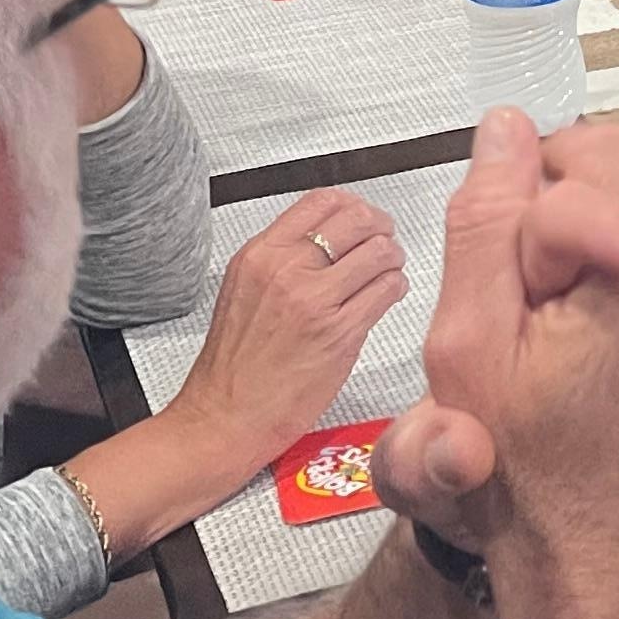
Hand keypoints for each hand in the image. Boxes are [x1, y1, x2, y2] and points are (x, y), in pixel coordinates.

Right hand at [170, 187, 407, 474]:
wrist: (224, 417)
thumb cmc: (233, 366)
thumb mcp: (243, 291)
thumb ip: (280, 261)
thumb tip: (325, 240)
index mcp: (260, 255)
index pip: (321, 202)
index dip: (352, 205)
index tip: (361, 217)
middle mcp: (286, 270)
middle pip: (357, 219)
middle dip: (380, 228)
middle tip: (384, 241)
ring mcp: (314, 300)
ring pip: (380, 252)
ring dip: (392, 259)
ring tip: (387, 272)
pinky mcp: (339, 332)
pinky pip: (387, 289)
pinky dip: (395, 288)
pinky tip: (385, 296)